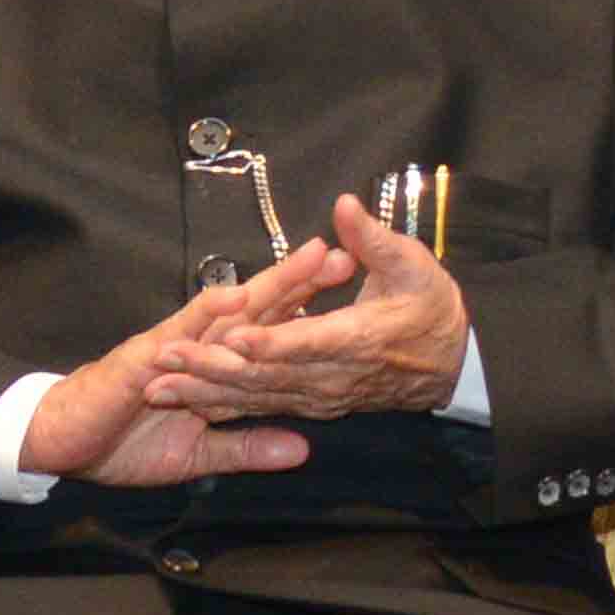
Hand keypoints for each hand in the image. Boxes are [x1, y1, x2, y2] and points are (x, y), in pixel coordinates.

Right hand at [14, 271, 324, 490]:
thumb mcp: (199, 454)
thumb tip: (302, 447)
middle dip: (302, 282)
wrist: (62, 444)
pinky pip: (181, 331)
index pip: (268, 331)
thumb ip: (248, 446)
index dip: (307, 309)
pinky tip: (237, 297)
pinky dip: (208, 314)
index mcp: (215, 366)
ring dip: (272, 285)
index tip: (350, 293)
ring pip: (231, 310)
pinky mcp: (148, 356)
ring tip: (310, 261)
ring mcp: (176, 346)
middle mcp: (200, 346)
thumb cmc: (124, 443)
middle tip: (345, 255)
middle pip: (259, 309)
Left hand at [162, 197, 474, 424]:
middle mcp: (335, 375)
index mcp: (359, 339)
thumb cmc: (434, 308)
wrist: (454, 364)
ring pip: (260, 398)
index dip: (268, 342)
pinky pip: (267, 409)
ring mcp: (324, 395)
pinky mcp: (317, 404)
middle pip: (268, 376)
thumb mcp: (415, 264)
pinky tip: (191, 401)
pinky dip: (228, 407)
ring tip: (160, 387)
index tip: (229, 338)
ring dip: (209, 393)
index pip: (307, 342)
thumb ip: (374, 238)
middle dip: (212, 369)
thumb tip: (345, 206)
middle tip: (164, 360)